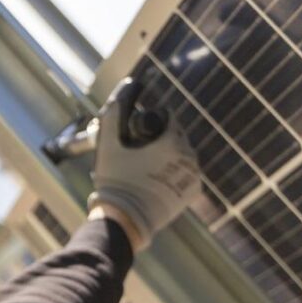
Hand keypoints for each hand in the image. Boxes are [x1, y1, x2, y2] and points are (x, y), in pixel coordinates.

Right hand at [87, 81, 201, 250]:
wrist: (126, 218)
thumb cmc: (116, 179)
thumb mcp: (108, 142)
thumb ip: (115, 111)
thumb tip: (128, 84)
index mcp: (172, 140)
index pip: (169, 118)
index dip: (151, 121)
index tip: (136, 134)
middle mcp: (189, 155)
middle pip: (177, 136)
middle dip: (160, 138)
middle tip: (139, 151)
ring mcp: (193, 175)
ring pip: (182, 155)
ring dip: (168, 156)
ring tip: (146, 167)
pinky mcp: (193, 192)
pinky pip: (186, 173)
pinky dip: (174, 173)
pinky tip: (155, 180)